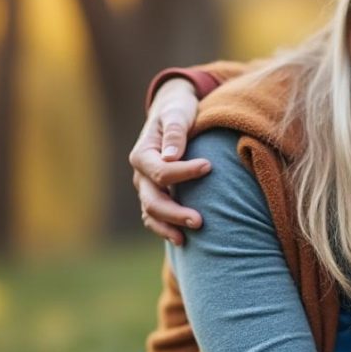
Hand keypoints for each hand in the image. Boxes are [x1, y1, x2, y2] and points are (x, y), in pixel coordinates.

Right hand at [129, 78, 209, 244]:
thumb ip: (175, 131)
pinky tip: (183, 240)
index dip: (185, 172)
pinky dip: (165, 230)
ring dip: (169, 227)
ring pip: (152, 214)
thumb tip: (171, 155)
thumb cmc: (178, 111)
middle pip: (153, 200)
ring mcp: (147, 189)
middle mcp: (140, 175)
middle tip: (199, 221)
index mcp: (143, 154)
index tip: (209, 166)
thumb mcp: (177, 112)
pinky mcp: (157, 196)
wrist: (174, 114)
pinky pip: (155, 218)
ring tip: (188, 237)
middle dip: (175, 212)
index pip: (161, 172)